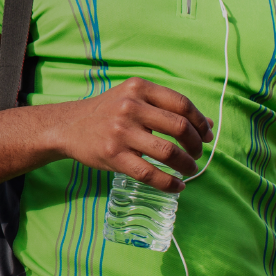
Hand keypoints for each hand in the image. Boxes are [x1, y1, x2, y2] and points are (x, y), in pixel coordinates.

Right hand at [52, 77, 213, 192]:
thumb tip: (207, 125)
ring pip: (168, 152)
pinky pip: (149, 173)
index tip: (207, 135)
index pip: (181, 104)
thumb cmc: (106, 112)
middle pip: (179, 127)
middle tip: (197, 154)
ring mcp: (121, 132)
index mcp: (138, 88)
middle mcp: (130, 107)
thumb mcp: (134, 98)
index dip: (200, 122)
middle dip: (196, 144)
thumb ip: (167, 108)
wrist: (68, 126)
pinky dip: (169, 183)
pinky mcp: (113, 155)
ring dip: (186, 165)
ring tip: (189, 169)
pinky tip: (177, 187)